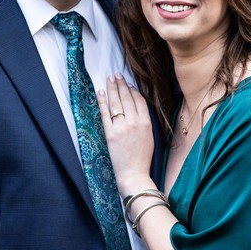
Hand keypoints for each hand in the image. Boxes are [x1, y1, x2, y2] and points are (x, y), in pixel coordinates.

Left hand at [97, 75, 154, 195]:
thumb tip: (138, 111)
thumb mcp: (150, 138)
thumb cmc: (142, 159)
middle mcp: (134, 122)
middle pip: (127, 98)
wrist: (134, 174)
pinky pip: (105, 113)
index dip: (133, 90)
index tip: (128, 84)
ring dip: (112, 88)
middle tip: (117, 75)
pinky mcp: (110, 133)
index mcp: (146, 123)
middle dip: (121, 85)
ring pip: (116, 103)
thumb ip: (145, 123)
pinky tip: (100, 92)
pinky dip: (102, 101)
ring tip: (110, 79)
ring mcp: (121, 127)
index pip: (139, 100)